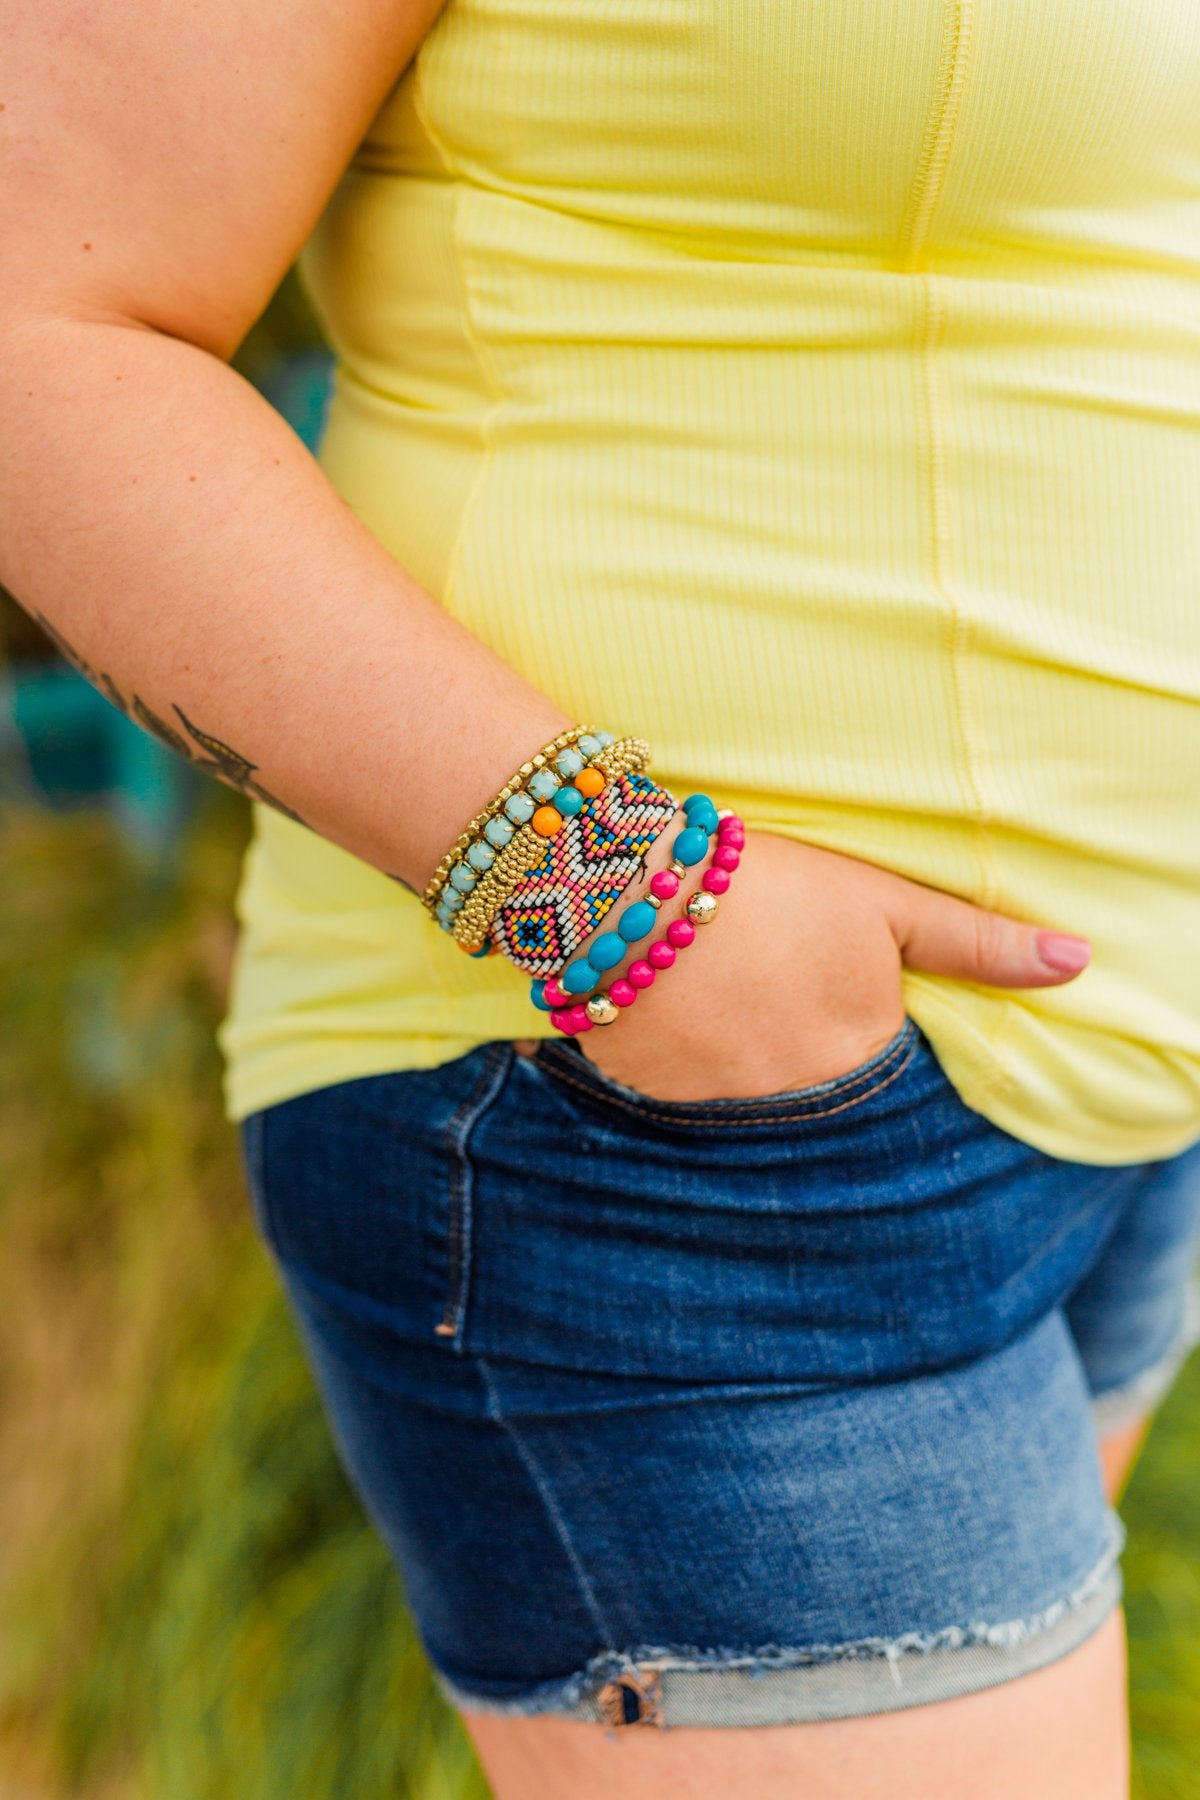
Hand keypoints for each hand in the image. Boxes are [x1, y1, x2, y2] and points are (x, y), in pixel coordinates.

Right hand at [517, 822, 1092, 1104]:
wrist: (627, 883)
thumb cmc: (768, 880)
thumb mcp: (882, 900)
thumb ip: (977, 941)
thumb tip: (1077, 963)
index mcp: (865, 1044)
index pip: (879, 1052)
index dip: (845, 1003)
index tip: (811, 965)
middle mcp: (804, 1092)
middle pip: (816, 1076)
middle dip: (794, 1032)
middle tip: (758, 971)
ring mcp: (728, 1103)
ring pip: (750, 1087)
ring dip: (738, 1046)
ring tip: (711, 983)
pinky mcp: (660, 1100)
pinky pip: (685, 1092)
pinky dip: (682, 1056)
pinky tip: (670, 1004)